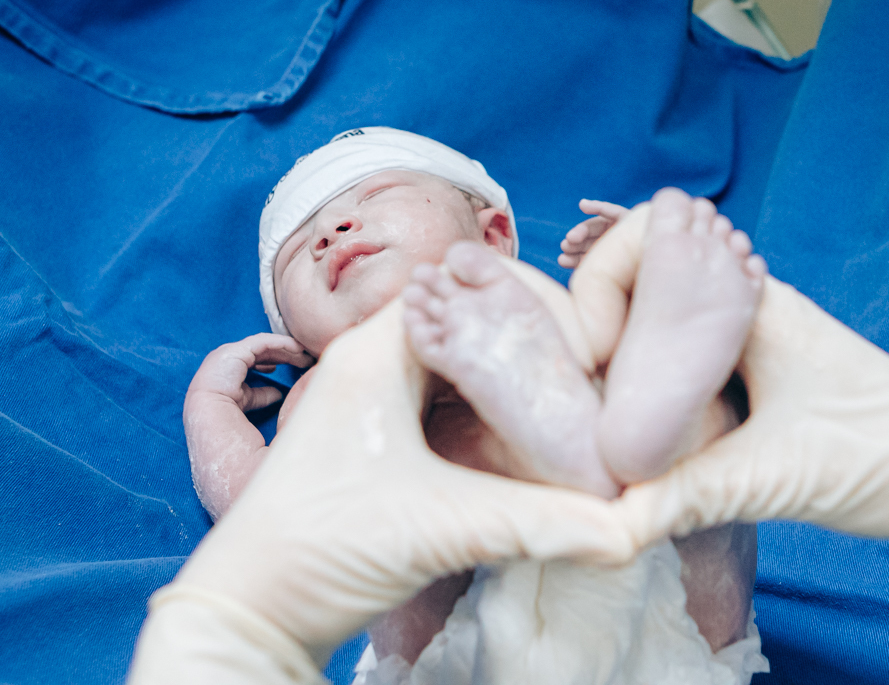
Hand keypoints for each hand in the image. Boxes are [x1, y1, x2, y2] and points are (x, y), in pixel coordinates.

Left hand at [132, 298, 635, 681]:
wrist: (250, 610)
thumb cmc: (321, 549)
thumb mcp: (444, 527)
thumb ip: (543, 521)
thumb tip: (629, 527)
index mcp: (373, 354)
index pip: (463, 286)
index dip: (526, 304)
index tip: (575, 346)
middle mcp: (366, 362)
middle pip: (463, 321)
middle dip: (523, 343)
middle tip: (578, 377)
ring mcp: (365, 399)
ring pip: (454, 362)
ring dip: (503, 379)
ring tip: (558, 404)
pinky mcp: (370, 436)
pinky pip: (440, 400)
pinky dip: (481, 411)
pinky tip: (516, 441)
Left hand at [183, 334, 314, 519]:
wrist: (285, 605)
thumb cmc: (309, 535)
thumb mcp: (317, 456)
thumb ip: (315, 405)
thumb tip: (319, 371)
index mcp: (221, 455)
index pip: (213, 378)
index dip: (251, 349)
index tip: (295, 349)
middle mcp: (213, 466)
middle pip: (217, 390)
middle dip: (258, 362)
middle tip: (301, 356)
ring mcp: (225, 481)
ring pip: (228, 412)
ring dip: (265, 386)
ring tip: (305, 379)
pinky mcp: (241, 492)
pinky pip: (242, 435)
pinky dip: (268, 414)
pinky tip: (303, 417)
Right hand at [185, 333, 314, 414]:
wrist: (209, 414)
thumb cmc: (225, 411)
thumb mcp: (248, 401)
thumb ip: (263, 395)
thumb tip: (279, 394)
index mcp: (228, 369)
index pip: (256, 360)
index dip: (276, 360)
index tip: (295, 364)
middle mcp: (228, 358)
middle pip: (262, 351)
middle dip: (285, 354)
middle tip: (305, 359)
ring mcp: (230, 352)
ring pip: (264, 345)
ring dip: (286, 348)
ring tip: (304, 353)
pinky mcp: (236, 350)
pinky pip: (263, 342)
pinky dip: (281, 343)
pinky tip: (297, 348)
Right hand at [568, 201, 888, 541]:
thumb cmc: (888, 454)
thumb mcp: (779, 477)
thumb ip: (686, 495)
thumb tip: (604, 518)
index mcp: (752, 303)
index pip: (654, 242)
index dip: (603, 277)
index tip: (588, 346)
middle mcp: (750, 310)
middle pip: (653, 280)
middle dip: (600, 302)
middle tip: (558, 350)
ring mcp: (758, 343)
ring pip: (671, 325)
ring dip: (627, 342)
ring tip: (579, 377)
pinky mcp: (765, 380)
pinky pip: (692, 362)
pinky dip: (656, 377)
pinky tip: (631, 411)